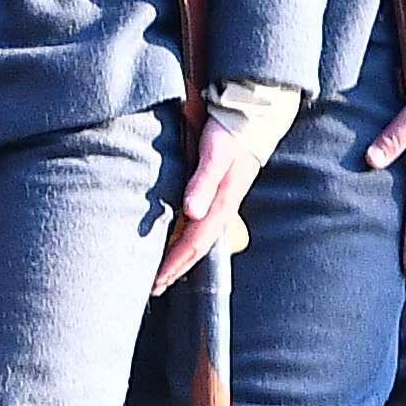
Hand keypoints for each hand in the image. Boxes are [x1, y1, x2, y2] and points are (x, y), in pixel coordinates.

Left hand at [155, 101, 279, 292]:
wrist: (251, 117)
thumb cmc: (229, 134)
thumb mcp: (214, 155)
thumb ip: (203, 181)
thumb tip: (192, 212)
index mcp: (222, 203)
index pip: (196, 243)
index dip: (176, 263)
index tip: (157, 280)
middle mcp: (222, 207)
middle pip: (198, 247)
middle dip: (177, 269)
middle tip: (154, 287)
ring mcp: (221, 202)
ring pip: (199, 238)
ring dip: (181, 258)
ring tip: (162, 274)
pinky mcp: (218, 194)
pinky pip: (200, 225)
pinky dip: (186, 240)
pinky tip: (175, 244)